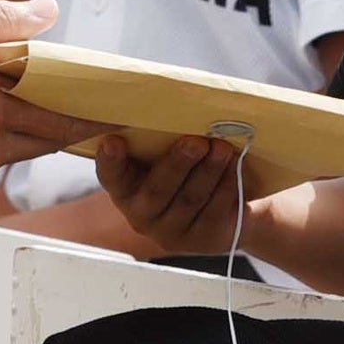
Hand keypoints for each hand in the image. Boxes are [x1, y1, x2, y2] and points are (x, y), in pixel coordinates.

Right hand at [0, 0, 73, 190]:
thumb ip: (1, 21)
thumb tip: (47, 15)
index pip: (61, 119)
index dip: (91, 112)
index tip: (115, 106)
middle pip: (39, 140)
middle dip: (59, 120)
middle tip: (75, 97)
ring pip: (4, 150)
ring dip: (15, 126)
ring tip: (6, 91)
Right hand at [96, 132, 253, 254]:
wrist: (224, 208)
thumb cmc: (186, 168)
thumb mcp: (165, 155)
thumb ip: (157, 139)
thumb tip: (166, 104)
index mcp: (124, 189)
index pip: (111, 176)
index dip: (109, 161)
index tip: (113, 141)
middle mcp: (142, 216)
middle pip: (157, 191)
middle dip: (178, 163)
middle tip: (196, 141)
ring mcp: (172, 232)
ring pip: (190, 199)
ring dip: (209, 171)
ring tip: (222, 148)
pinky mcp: (203, 239)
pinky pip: (214, 210)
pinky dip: (226, 184)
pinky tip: (234, 165)